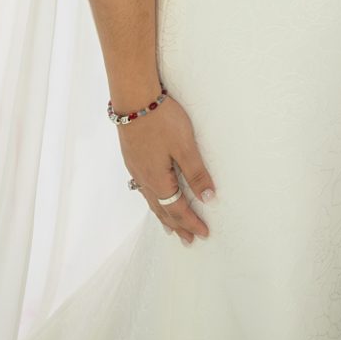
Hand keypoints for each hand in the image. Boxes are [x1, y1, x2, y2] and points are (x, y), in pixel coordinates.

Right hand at [121, 97, 216, 242]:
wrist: (133, 99)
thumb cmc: (162, 120)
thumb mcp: (185, 146)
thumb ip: (196, 173)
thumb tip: (208, 199)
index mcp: (158, 180)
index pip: (177, 209)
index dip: (191, 222)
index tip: (204, 234)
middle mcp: (144, 179)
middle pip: (162, 210)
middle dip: (177, 225)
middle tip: (188, 240)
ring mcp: (136, 168)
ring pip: (151, 200)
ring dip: (163, 215)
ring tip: (171, 227)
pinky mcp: (133, 158)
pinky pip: (144, 189)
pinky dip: (154, 200)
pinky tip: (155, 196)